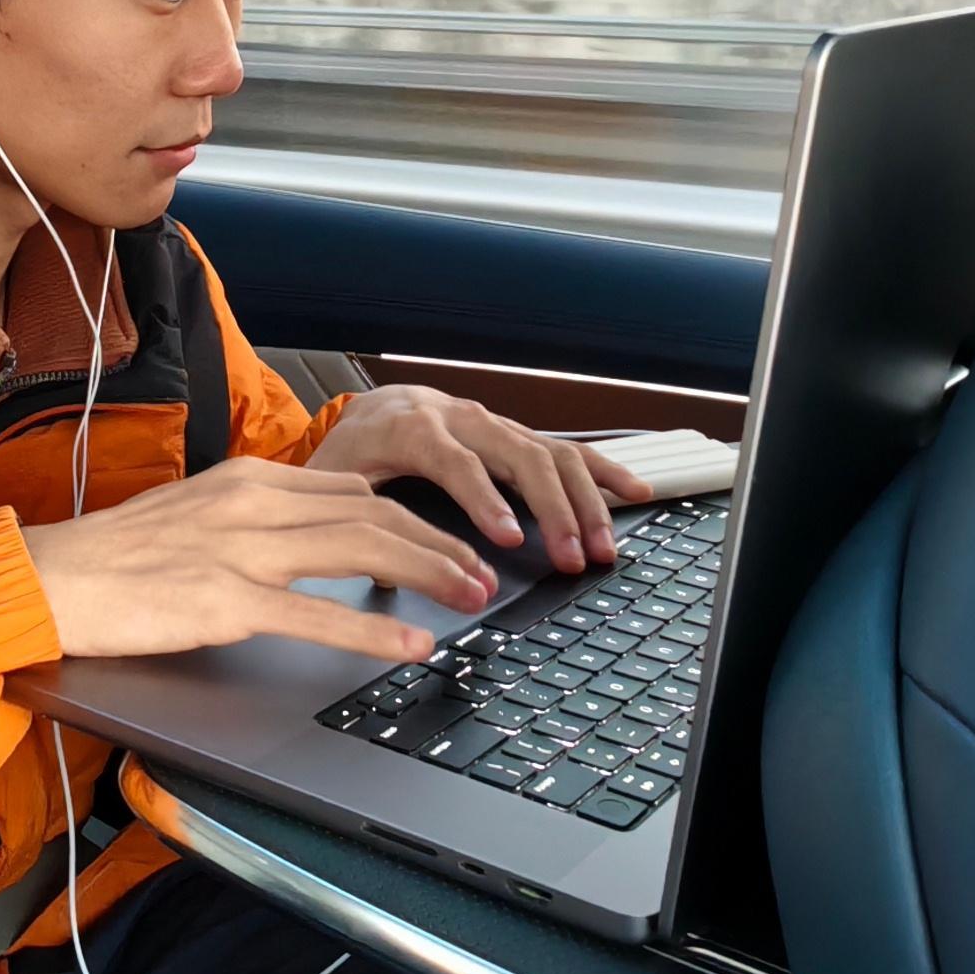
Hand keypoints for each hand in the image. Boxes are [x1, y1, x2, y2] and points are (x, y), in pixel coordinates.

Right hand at [19, 456, 500, 668]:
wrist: (45, 578)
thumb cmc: (112, 558)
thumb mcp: (193, 517)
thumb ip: (253, 520)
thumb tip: (310, 536)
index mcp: (245, 478)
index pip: (353, 488)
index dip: (411, 518)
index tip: (447, 542)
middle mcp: (250, 502)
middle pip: (372, 514)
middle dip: (439, 544)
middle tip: (483, 573)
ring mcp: (238, 550)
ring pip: (360, 550)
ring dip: (428, 574)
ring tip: (472, 599)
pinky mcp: (222, 600)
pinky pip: (316, 614)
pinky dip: (374, 629)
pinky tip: (412, 645)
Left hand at [303, 385, 650, 576]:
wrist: (376, 408)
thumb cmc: (357, 448)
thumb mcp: (339, 480)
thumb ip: (353, 516)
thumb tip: (376, 565)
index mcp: (416, 428)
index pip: (457, 462)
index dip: (486, 499)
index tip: (510, 537)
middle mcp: (466, 421)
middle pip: (521, 457)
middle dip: (553, 510)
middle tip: (571, 558)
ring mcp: (498, 427)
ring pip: (553, 454)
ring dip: (585, 501)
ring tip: (603, 546)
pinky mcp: (518, 437)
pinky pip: (568, 450)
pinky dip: (604, 471)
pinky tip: (634, 492)